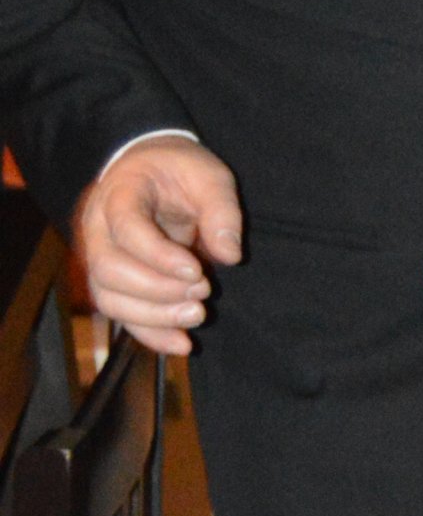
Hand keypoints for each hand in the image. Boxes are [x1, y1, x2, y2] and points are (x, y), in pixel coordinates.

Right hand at [72, 139, 243, 355]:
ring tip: (198, 315)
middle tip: (203, 289)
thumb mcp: (207, 176)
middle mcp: (98, 229)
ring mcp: (100, 258)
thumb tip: (230, 255)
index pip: (126, 228)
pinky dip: (151, 335)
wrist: (151, 172)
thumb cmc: (178, 171)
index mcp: (120, 194)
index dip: (159, 255)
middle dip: (158, 289)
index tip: (197, 269)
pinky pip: (122, 316)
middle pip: (109, 270)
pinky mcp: (114, 283)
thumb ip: (221, 210)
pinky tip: (183, 344)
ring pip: (110, 299)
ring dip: (155, 317)